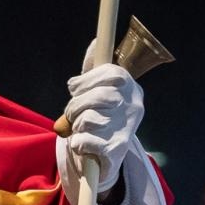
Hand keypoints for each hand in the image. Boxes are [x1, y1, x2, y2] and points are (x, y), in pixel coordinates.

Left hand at [64, 60, 143, 193]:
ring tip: (82, 130)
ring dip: (76, 126)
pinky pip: (84, 140)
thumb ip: (93, 70)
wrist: (106, 161)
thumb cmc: (99, 120)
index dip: (86, 80)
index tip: (74, 88)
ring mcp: (127, 129)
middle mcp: (134, 107)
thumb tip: (96, 43)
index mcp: (132, 88)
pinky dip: (77, 144)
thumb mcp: (96, 91)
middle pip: (97, 96)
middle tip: (71, 113)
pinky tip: (84, 146)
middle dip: (75, 105)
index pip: (111, 74)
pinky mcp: (116, 150)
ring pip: (87, 119)